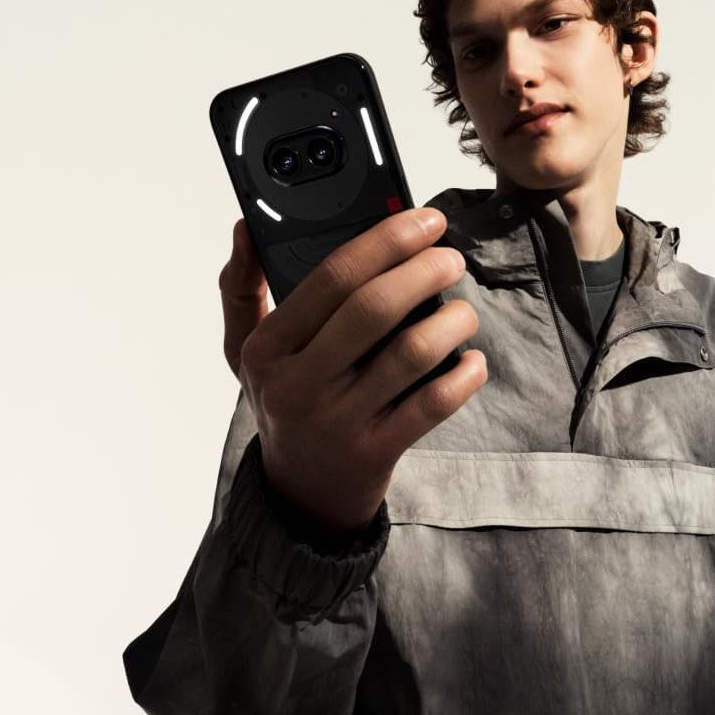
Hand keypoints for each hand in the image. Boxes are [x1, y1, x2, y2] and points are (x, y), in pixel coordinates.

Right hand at [217, 209, 486, 529]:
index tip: (425, 220)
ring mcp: (338, 421)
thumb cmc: (284, 403)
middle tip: (452, 259)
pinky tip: (472, 359)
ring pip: (411, 354)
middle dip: (425, 272)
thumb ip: (242, 288)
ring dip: (451, 322)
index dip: (386, 240)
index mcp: (267, 348)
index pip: (331, 277)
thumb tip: (245, 226)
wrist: (298, 495)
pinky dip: (463, 376)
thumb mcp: (246, 351)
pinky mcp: (375, 452)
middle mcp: (298, 383)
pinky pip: (432, 405)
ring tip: (463, 311)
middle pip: (373, 308)